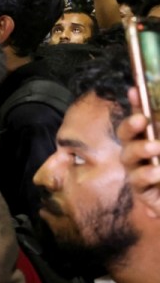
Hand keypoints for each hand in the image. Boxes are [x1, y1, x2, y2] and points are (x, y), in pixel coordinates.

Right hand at [119, 87, 159, 217]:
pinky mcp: (143, 192)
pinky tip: (159, 172)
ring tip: (156, 147)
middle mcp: (141, 153)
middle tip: (140, 120)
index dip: (136, 103)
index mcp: (152, 138)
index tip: (135, 90)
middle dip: (130, 126)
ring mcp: (139, 172)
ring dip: (141, 149)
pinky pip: (138, 180)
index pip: (140, 118)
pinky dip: (149, 174)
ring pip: (128, 157)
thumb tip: (159, 117)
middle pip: (126, 135)